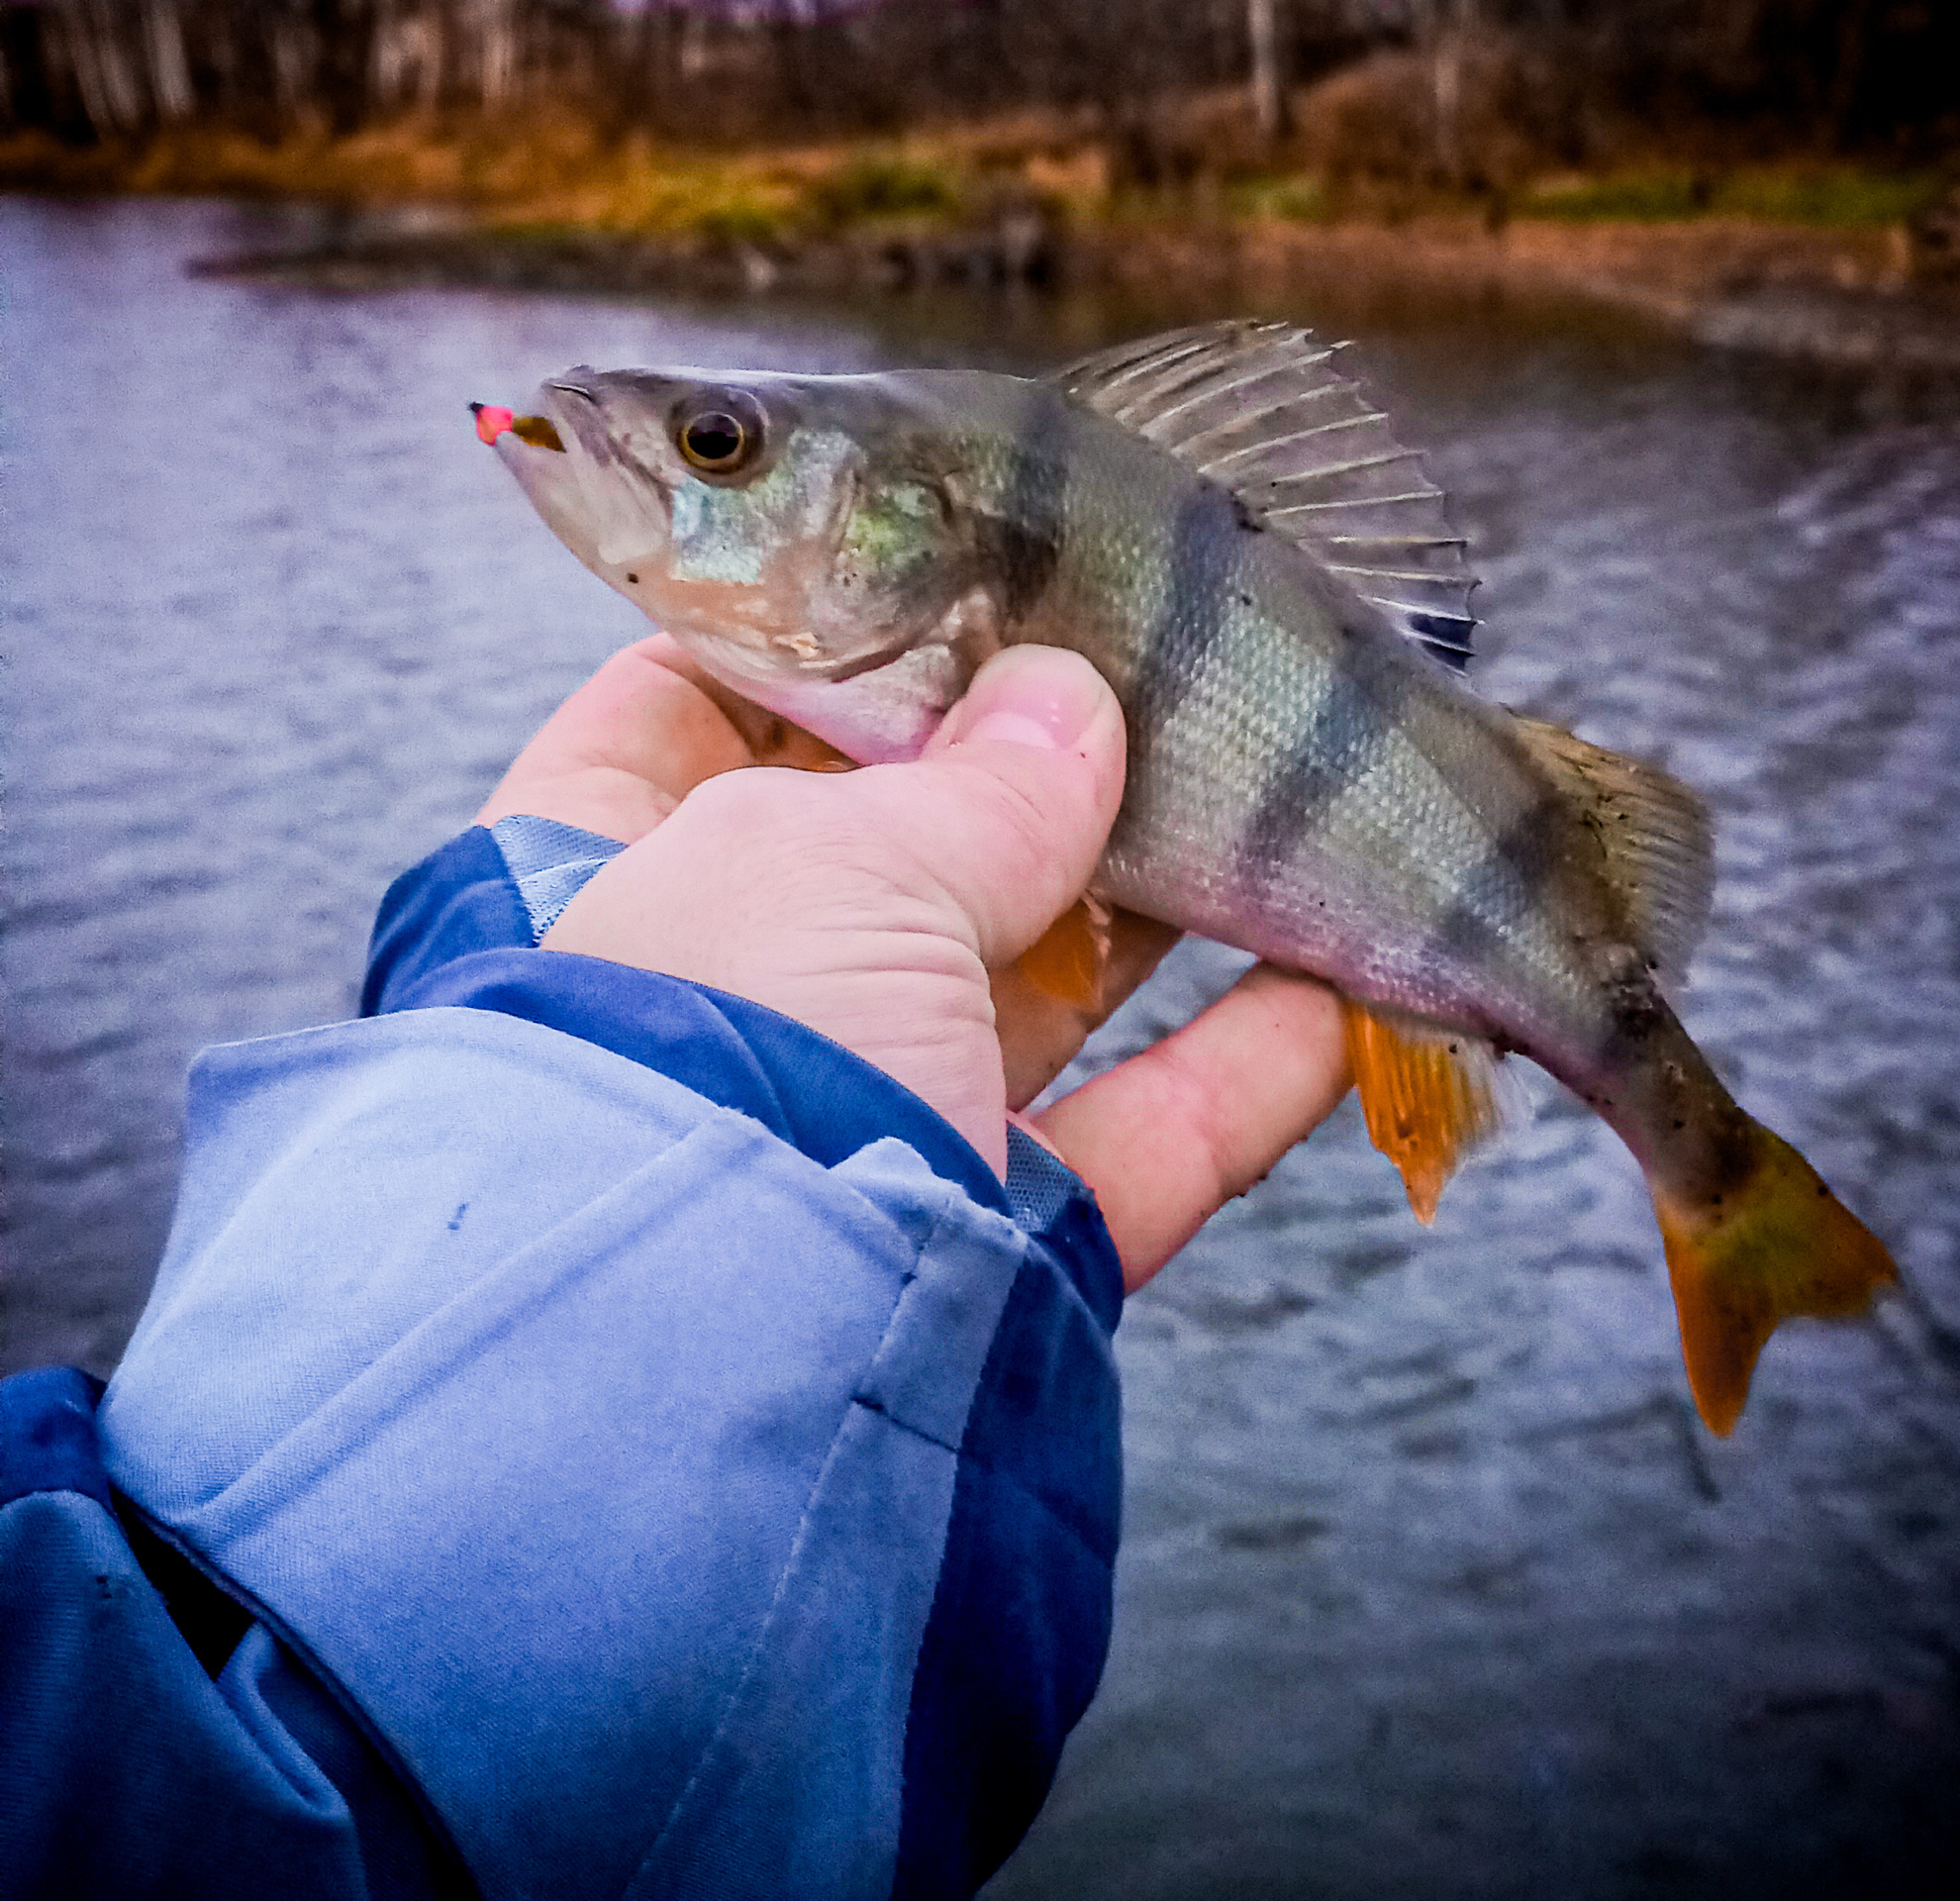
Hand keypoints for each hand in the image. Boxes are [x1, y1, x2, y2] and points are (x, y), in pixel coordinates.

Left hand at [482, 637, 1352, 1288]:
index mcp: (608, 879)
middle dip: (1022, 773)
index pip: (675, 709)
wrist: (720, 1391)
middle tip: (1145, 678)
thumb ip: (971, 780)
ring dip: (1157, 906)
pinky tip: (1343, 987)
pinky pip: (1139, 1142)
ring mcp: (859, 1133)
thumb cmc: (714, 1054)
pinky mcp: (987, 1249)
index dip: (796, 634)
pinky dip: (1242, 1069)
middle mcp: (725, 1005)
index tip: (927, 577)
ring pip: (1032, 994)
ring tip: (1267, 800)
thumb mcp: (831, 865)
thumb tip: (1072, 709)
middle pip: (892, 853)